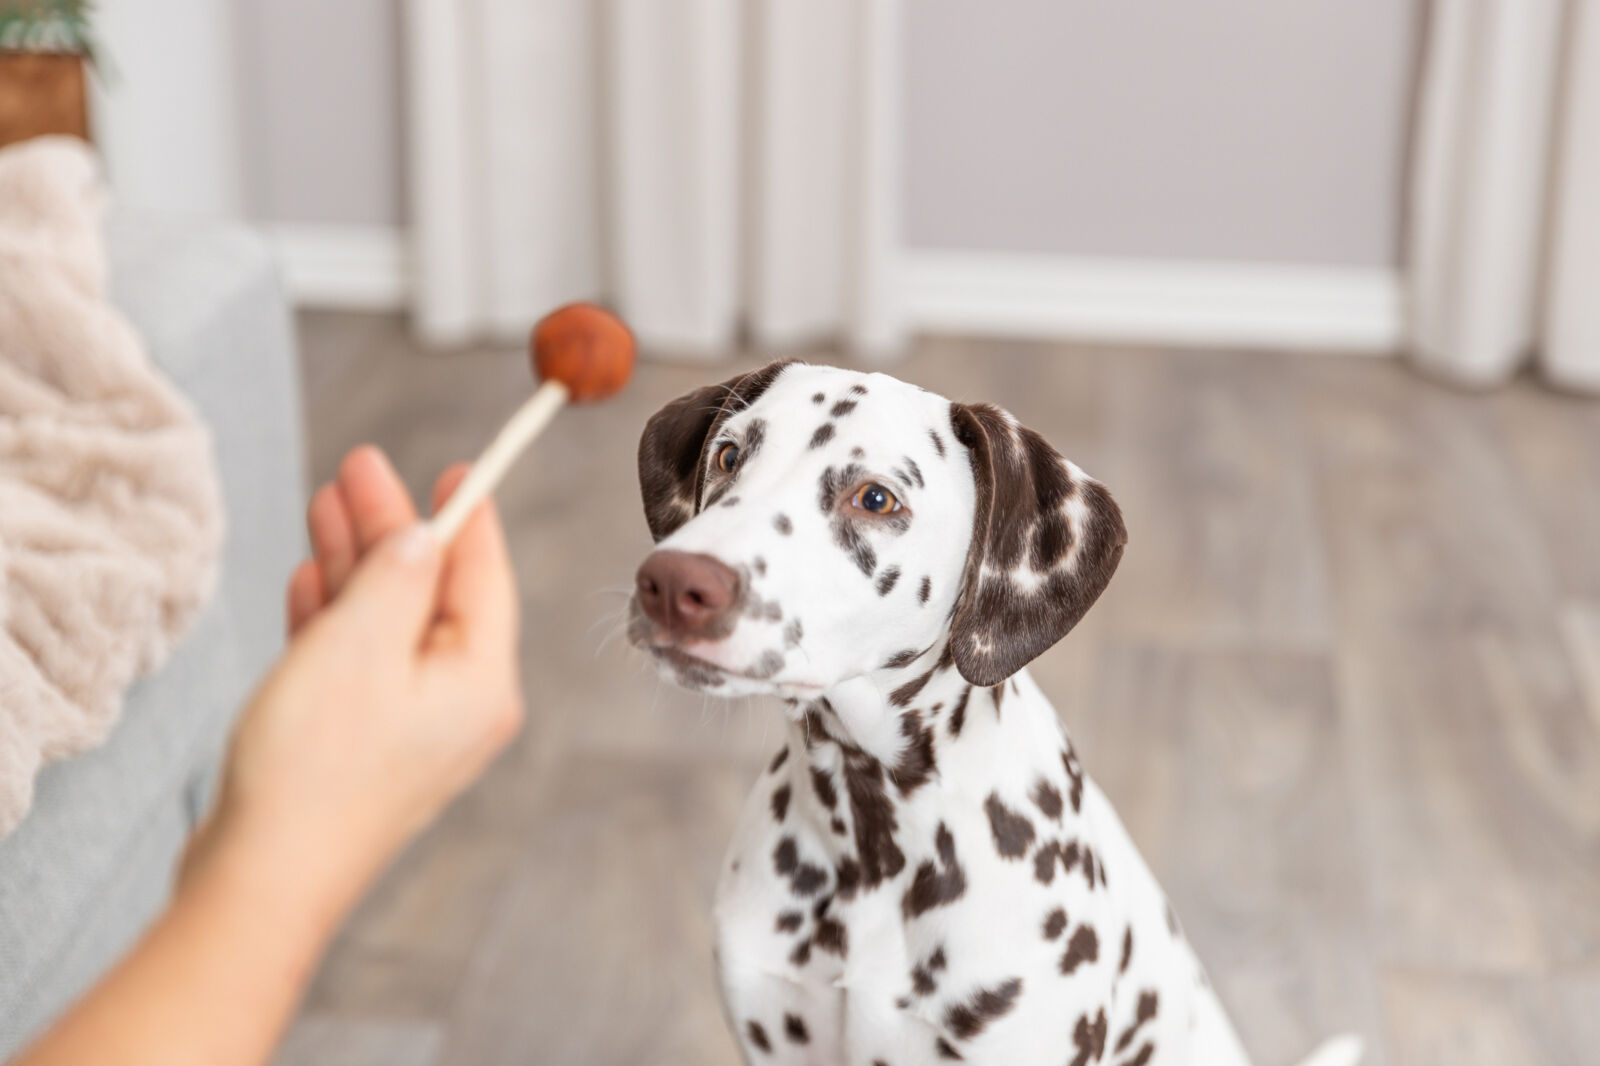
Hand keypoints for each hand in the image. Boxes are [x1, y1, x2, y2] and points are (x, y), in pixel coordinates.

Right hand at [184, 447, 522, 921]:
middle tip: (358, 470)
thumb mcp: (360, 643)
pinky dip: (336, 620)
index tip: (454, 467)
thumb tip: (424, 536)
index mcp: (482, 681)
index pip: (484, 577)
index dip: (466, 515)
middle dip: (393, 530)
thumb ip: (397, 577)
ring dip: (357, 565)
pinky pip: (359, 665)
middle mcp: (460, 706)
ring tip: (325, 505)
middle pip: (433, 593)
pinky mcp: (363, 748)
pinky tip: (311, 581)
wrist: (260, 881)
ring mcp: (412, 730)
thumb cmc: (314, 766)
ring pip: (389, 624)